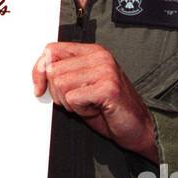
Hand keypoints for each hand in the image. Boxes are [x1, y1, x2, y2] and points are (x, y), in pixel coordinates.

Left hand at [33, 43, 157, 160]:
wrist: (138, 127)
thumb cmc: (109, 108)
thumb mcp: (82, 85)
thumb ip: (63, 73)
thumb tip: (39, 71)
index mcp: (92, 51)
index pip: (51, 50)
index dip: (38, 70)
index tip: (39, 88)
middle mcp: (99, 56)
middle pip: (53, 70)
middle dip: (57, 92)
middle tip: (77, 100)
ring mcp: (105, 70)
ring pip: (61, 84)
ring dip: (69, 102)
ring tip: (88, 104)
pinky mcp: (108, 88)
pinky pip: (73, 98)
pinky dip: (80, 110)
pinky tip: (95, 109)